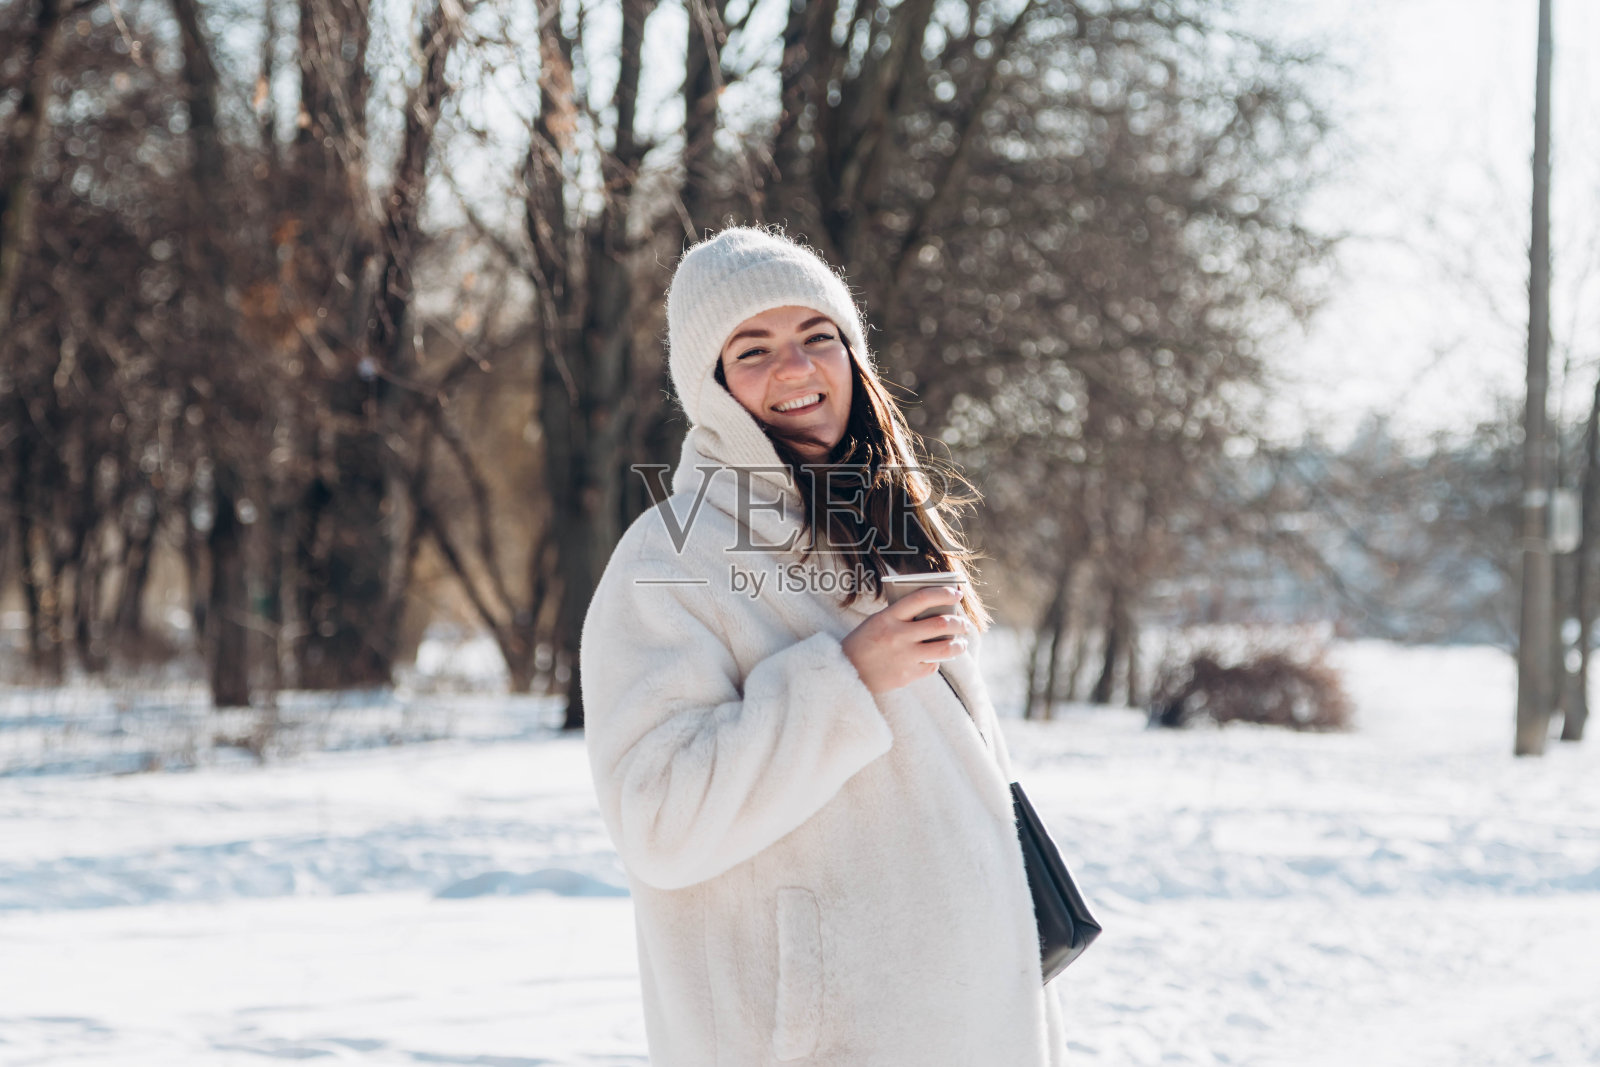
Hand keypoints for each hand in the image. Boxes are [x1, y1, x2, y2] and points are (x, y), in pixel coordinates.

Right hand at [840, 585, 970, 694]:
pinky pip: (932, 666)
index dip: (943, 593)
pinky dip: (936, 661)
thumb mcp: (877, 621)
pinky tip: (936, 658)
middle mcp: (897, 635)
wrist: (845, 672)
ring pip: (944, 649)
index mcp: (888, 617)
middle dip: (959, 622)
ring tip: (961, 643)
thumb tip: (936, 611)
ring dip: (958, 644)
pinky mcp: (907, 675)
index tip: (957, 593)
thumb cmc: (865, 642)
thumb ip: (902, 616)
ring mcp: (903, 657)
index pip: (921, 598)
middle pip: (940, 624)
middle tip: (964, 623)